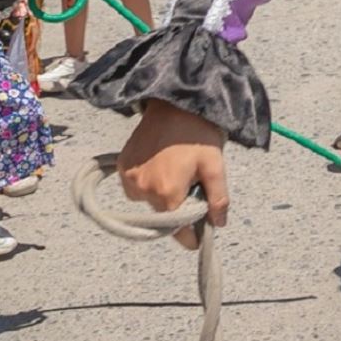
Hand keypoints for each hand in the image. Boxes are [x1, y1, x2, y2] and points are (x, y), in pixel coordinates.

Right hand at [117, 100, 229, 250]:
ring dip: (162, 195)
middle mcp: (143, 190)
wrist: (175, 102)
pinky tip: (161, 165)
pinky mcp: (122, 167)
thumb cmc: (198, 134)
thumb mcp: (216, 166)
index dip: (190, 235)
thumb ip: (218, 199)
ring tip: (176, 170)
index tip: (198, 238)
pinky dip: (148, 184)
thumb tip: (217, 224)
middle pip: (164, 214)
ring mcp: (129, 179)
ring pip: (149, 202)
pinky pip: (136, 188)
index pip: (177, 230)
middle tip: (192, 186)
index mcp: (167, 193)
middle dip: (179, 208)